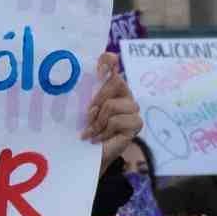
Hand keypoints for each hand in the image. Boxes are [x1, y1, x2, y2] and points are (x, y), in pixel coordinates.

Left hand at [83, 54, 142, 171]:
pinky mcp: (136, 123)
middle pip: (116, 81)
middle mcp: (123, 92)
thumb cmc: (84, 129)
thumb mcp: (80, 108)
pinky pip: (117, 120)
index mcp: (109, 84)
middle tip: (88, 116)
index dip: (107, 60)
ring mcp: (132, 107)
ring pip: (112, 104)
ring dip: (97, 121)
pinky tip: (100, 138)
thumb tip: (87, 82)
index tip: (98, 72)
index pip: (112, 61)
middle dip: (97, 100)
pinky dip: (104, 131)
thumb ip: (84, 92)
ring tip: (92, 131)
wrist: (89, 154)